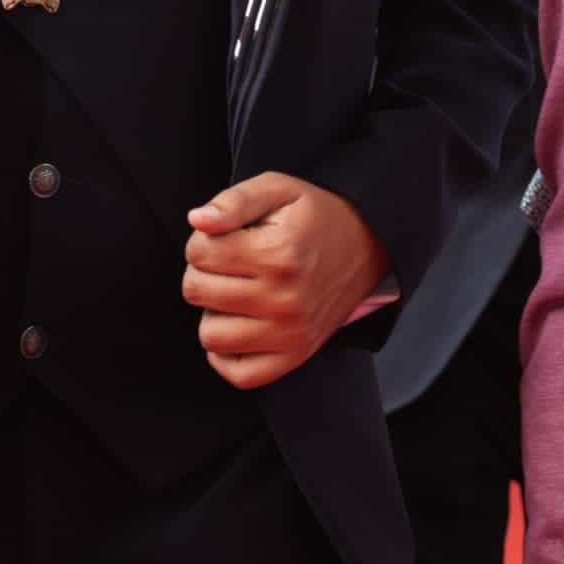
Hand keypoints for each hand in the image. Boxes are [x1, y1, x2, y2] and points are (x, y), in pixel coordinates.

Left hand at [183, 173, 389, 389]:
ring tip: (234, 293)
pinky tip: (235, 327)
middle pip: (197, 292)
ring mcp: (290, 333)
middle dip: (203, 272)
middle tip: (229, 263)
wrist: (367, 244)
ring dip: (213, 312)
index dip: (202, 239)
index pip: (197, 253)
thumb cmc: (316, 216)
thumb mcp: (278, 189)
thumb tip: (197, 220)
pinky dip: (227, 356)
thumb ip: (234, 201)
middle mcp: (284, 299)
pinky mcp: (295, 355)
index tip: (225, 236)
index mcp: (277, 254)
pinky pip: (241, 375)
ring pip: (210, 336)